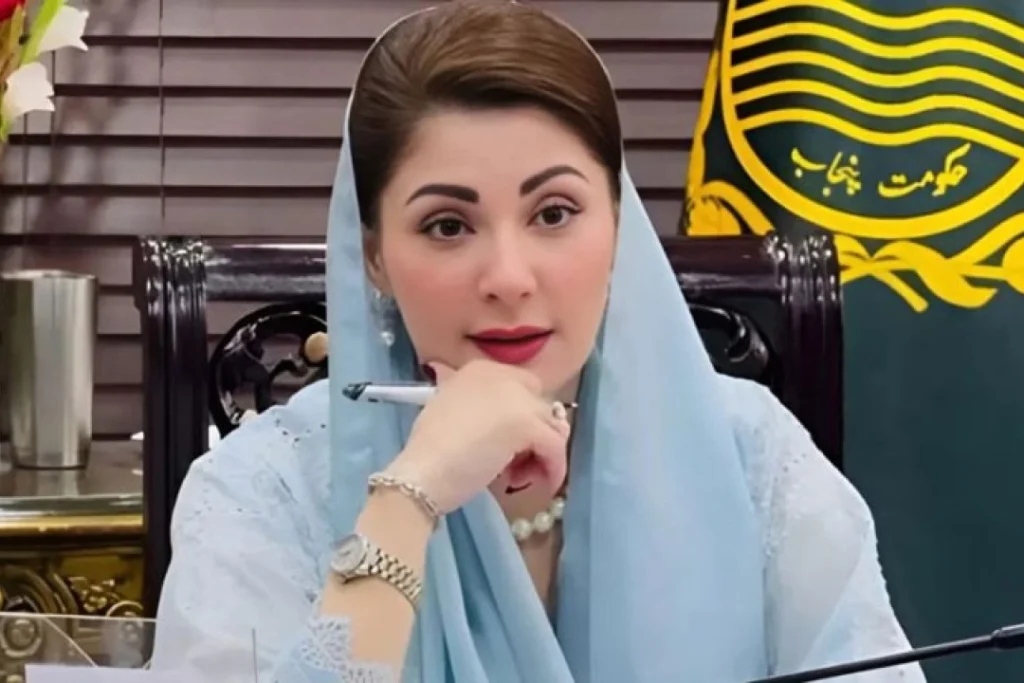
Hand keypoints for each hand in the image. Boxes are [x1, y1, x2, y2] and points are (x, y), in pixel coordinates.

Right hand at [385, 359, 570, 514]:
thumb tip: (477, 400)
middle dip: (536, 434)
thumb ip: (470, 401)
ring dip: (542, 454)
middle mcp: (502, 375)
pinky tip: (540, 484)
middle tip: (519, 462)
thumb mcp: (445, 409)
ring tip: (519, 476)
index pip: (522, 387)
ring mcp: (518, 398)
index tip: (509, 442)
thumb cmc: (428, 451)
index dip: (521, 417)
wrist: (422, 473)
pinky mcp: (528, 424)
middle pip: (540, 406)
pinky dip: (554, 469)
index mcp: (479, 369)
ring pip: (552, 427)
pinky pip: (556, 447)